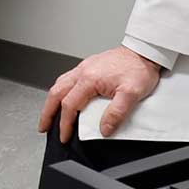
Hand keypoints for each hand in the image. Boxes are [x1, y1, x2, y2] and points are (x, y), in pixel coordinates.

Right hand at [40, 46, 164, 142]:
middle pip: (56, 93)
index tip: (64, 136)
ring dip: (51, 101)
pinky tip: (63, 96)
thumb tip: (104, 129)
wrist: (145, 52)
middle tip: (43, 126)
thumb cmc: (139, 69)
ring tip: (49, 114)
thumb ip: (116, 113)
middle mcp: (83, 71)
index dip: (65, 124)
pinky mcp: (89, 66)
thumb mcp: (132, 94)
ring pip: (59, 84)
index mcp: (89, 79)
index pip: (70, 105)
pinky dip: (60, 90)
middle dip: (47, 112)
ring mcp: (84, 67)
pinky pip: (67, 78)